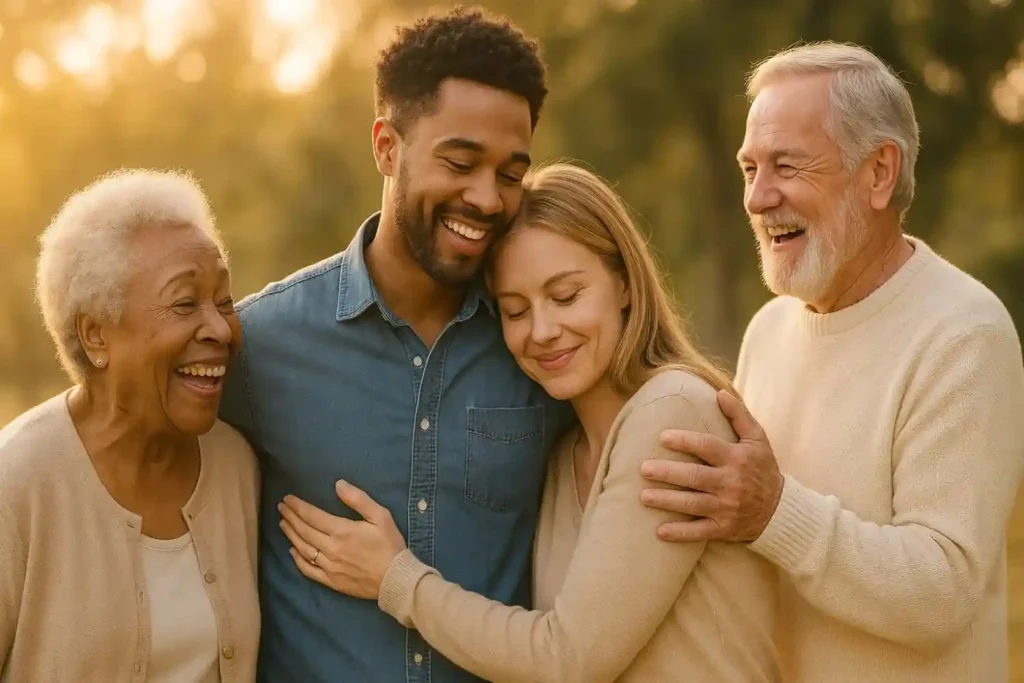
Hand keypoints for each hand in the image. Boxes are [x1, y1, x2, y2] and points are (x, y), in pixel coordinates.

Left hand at [278, 480, 406, 599]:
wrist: (395, 579)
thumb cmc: (390, 545)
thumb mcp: (380, 516)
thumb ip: (358, 499)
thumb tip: (338, 484)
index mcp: (341, 531)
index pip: (312, 516)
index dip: (297, 506)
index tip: (287, 499)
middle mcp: (331, 548)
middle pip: (304, 531)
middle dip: (290, 517)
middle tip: (281, 507)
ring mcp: (328, 566)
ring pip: (303, 549)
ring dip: (291, 535)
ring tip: (283, 524)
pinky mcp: (331, 581)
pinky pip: (308, 570)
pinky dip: (297, 560)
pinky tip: (292, 551)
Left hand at [639, 389, 783, 542]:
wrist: (780, 510)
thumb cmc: (762, 469)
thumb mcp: (757, 440)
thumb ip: (739, 415)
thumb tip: (720, 392)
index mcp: (737, 458)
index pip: (707, 447)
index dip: (685, 441)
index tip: (662, 437)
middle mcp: (731, 483)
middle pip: (694, 477)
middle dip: (667, 473)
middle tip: (643, 468)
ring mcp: (727, 508)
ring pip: (692, 504)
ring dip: (667, 501)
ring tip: (643, 496)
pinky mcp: (724, 529)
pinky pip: (699, 532)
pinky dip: (680, 533)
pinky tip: (659, 532)